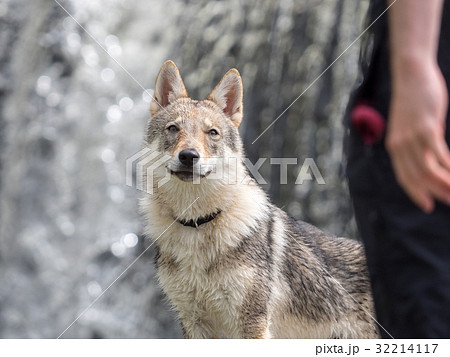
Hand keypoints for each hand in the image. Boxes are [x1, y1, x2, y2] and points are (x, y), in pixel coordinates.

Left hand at [386, 60, 449, 211]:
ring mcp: (412, 138)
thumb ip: (419, 142)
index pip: (404, 177)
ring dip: (444, 184)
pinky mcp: (426, 129)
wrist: (411, 75)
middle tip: (449, 203)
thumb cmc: (413, 100)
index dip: (415, 193)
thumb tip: (433, 155)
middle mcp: (399, 145)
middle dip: (433, 193)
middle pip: (416, 178)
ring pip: (428, 170)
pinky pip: (439, 154)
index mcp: (394, 146)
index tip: (427, 205)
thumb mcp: (411, 125)